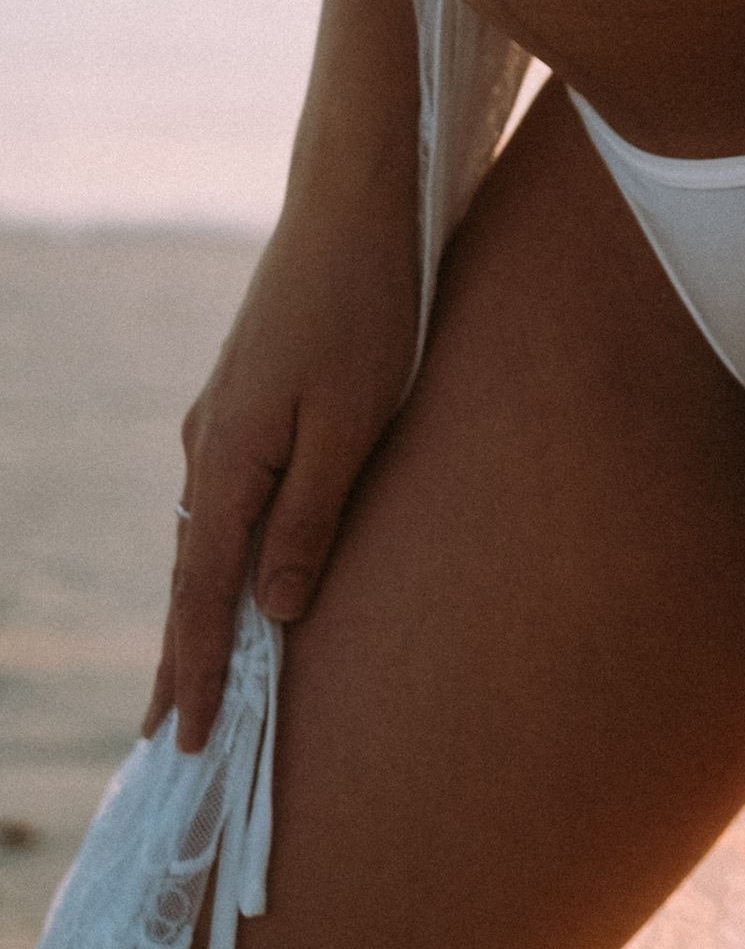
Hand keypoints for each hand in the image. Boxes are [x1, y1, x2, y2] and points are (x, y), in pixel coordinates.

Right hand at [149, 163, 418, 753]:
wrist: (354, 204)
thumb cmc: (371, 308)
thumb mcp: (354, 422)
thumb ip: (313, 518)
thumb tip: (276, 612)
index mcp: (228, 460)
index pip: (201, 594)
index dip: (195, 670)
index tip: (186, 743)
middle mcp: (207, 445)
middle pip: (190, 574)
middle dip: (181, 658)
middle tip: (169, 740)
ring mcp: (222, 420)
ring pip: (206, 536)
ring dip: (200, 610)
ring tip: (197, 678)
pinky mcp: (247, 400)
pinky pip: (226, 500)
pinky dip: (223, 555)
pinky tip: (234, 576)